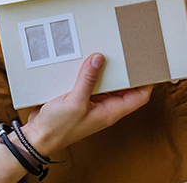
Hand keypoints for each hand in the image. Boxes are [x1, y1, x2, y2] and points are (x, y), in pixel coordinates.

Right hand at [21, 53, 150, 155]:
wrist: (36, 136)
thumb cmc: (58, 127)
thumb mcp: (75, 102)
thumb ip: (87, 80)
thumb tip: (99, 58)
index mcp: (110, 111)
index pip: (139, 97)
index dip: (147, 82)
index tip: (149, 64)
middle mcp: (104, 107)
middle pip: (124, 87)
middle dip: (126, 70)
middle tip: (128, 49)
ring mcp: (91, 101)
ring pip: (106, 82)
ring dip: (106, 68)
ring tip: (108, 48)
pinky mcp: (78, 97)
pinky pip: (89, 81)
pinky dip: (89, 71)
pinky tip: (85, 58)